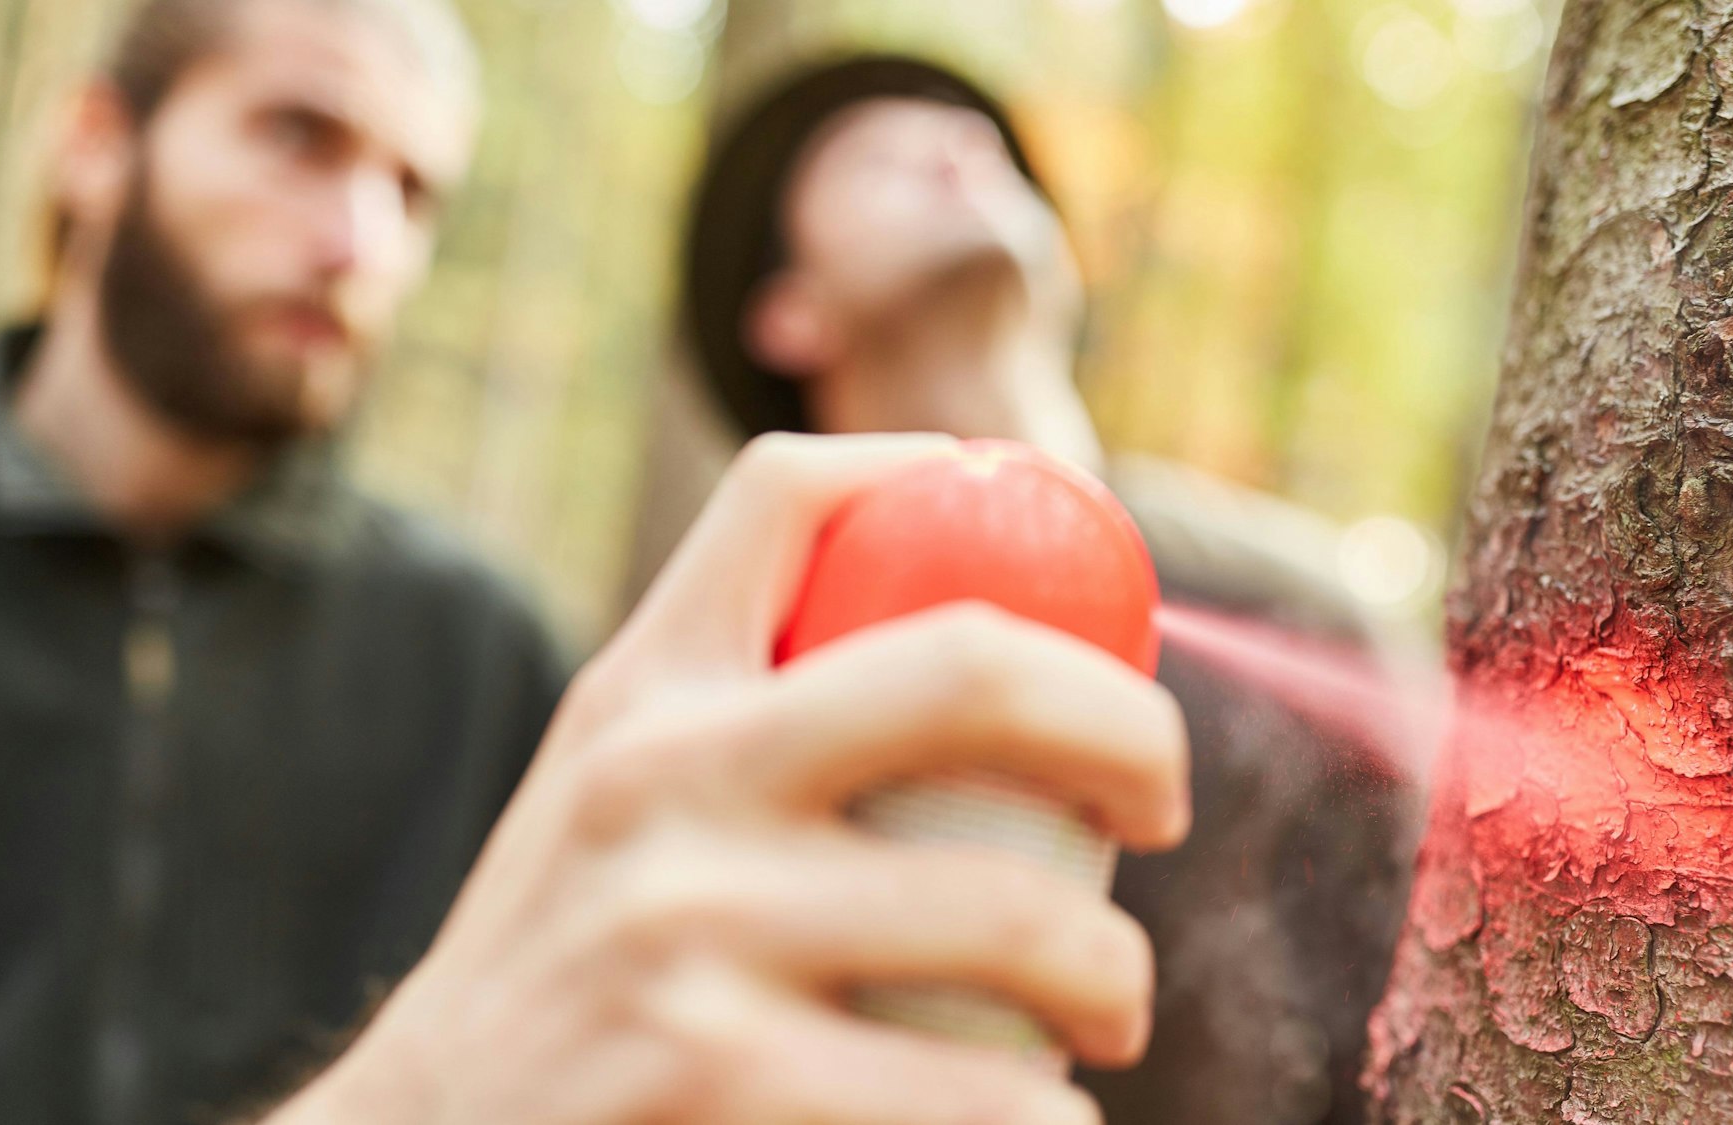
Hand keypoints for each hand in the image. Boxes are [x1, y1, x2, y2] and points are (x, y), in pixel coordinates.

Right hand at [268, 433, 1190, 1124]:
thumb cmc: (569, 977)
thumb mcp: (615, 807)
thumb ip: (741, 725)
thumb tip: (970, 667)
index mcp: (641, 692)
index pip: (793, 492)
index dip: (952, 468)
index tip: (1061, 551)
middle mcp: (658, 779)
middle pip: (973, 668)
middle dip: (1131, 733)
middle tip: (1162, 809)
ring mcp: (680, 932)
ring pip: (1017, 915)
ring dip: (1115, 980)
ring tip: (1109, 1018)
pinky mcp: (708, 1081)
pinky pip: (976, 1097)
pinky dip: (1046, 1122)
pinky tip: (1039, 1122)